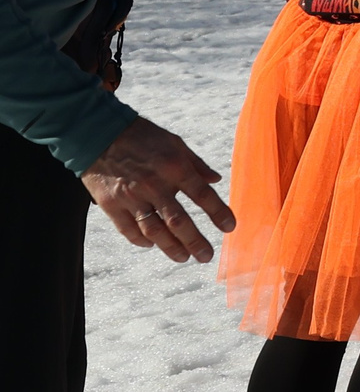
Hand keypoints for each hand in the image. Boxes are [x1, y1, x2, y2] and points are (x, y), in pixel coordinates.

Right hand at [83, 118, 234, 263]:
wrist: (98, 133)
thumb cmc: (141, 136)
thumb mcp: (175, 143)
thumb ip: (196, 164)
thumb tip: (216, 180)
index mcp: (174, 167)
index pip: (203, 196)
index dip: (218, 213)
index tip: (229, 228)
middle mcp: (154, 185)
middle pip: (179, 221)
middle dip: (195, 242)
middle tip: (206, 256)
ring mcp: (131, 197)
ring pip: (154, 231)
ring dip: (171, 248)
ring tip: (184, 257)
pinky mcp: (110, 205)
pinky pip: (128, 230)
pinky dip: (141, 241)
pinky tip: (152, 245)